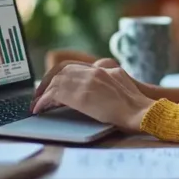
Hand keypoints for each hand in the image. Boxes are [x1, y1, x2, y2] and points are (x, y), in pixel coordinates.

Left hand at [31, 63, 154, 131]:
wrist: (142, 112)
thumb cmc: (137, 106)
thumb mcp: (124, 84)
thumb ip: (110, 79)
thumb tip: (97, 88)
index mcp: (105, 68)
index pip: (73, 65)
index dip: (59, 75)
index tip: (51, 84)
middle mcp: (95, 70)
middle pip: (61, 70)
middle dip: (47, 82)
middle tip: (39, 95)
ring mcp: (88, 81)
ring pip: (56, 81)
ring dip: (43, 93)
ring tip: (36, 104)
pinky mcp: (81, 95)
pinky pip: (54, 95)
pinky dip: (43, 102)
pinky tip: (39, 110)